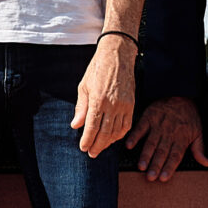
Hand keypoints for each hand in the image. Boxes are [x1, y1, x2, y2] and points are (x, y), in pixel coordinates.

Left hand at [71, 36, 135, 157]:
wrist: (118, 54)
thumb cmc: (98, 68)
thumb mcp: (84, 85)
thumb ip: (81, 107)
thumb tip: (75, 125)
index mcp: (98, 99)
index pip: (92, 126)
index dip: (87, 140)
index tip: (83, 148)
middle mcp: (112, 104)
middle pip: (105, 132)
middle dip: (97, 145)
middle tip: (91, 153)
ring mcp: (124, 105)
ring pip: (116, 131)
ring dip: (108, 142)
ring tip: (100, 147)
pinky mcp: (131, 104)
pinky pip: (127, 125)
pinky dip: (119, 134)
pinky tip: (113, 138)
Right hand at [128, 96, 207, 181]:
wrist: (181, 93)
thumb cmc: (190, 116)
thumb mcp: (198, 132)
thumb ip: (199, 149)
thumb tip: (206, 163)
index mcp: (181, 138)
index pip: (175, 156)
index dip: (169, 167)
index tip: (163, 178)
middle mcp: (169, 133)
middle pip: (162, 151)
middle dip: (156, 165)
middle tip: (150, 176)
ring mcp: (158, 125)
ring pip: (151, 142)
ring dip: (145, 155)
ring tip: (141, 166)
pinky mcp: (149, 117)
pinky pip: (140, 127)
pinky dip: (135, 136)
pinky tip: (129, 145)